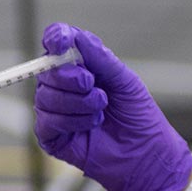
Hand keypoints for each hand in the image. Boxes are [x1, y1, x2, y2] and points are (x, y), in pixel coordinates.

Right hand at [33, 24, 191, 190]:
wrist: (145, 153)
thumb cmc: (137, 116)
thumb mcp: (124, 80)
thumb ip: (100, 57)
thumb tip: (77, 37)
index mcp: (79, 66)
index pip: (56, 43)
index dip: (56, 38)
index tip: (62, 41)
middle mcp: (62, 86)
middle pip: (47, 70)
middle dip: (71, 77)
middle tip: (94, 85)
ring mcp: (54, 110)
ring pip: (46, 96)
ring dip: (78, 102)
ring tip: (101, 109)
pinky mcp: (51, 136)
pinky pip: (48, 120)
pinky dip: (72, 121)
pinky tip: (91, 125)